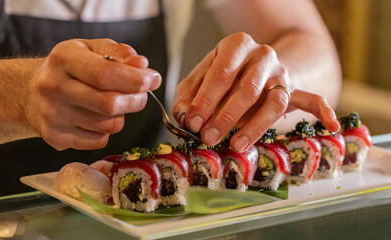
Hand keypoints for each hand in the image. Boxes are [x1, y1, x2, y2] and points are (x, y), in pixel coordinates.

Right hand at [26, 39, 160, 149]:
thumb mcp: (93, 49)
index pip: (105, 74)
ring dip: (122, 116)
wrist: (31, 92)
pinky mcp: (55, 137)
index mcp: (64, 59)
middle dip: (136, 100)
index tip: (153, 79)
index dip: (135, 79)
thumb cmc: (71, 68)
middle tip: (142, 94)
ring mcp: (52, 115)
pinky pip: (99, 140)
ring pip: (108, 125)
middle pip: (109, 104)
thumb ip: (120, 53)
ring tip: (114, 104)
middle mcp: (54, 87)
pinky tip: (98, 117)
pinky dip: (107, 130)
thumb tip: (142, 66)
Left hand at [173, 32, 338, 151]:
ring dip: (255, 125)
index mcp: (236, 45)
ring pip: (274, 101)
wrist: (253, 64)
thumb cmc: (221, 75)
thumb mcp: (198, 79)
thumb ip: (187, 96)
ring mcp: (281, 72)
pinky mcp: (294, 89)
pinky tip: (331, 125)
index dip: (205, 100)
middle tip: (208, 137)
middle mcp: (262, 55)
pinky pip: (311, 99)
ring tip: (237, 145)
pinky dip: (322, 111)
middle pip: (247, 88)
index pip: (221, 73)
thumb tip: (184, 117)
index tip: (192, 122)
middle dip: (225, 116)